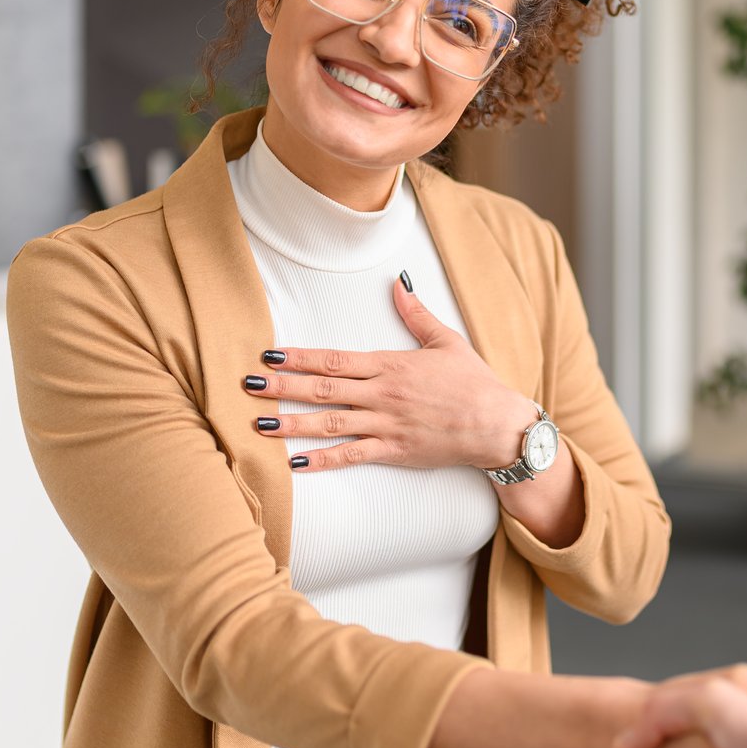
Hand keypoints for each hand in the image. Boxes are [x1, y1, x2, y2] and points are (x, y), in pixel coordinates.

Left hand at [243, 273, 536, 471]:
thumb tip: (398, 284)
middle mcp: (383, 394)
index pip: (335, 359)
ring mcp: (386, 424)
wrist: (497, 424)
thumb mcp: (446, 341)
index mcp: (390, 365)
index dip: (299, 357)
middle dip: (283, 387)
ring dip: (293, 424)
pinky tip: (296, 463)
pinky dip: (323, 460)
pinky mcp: (393, 451)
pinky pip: (352, 456)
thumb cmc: (474, 383)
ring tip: (261, 424)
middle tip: (249, 385)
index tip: (270, 354)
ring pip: (331, 423)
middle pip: (323, 389)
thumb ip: (416, 314)